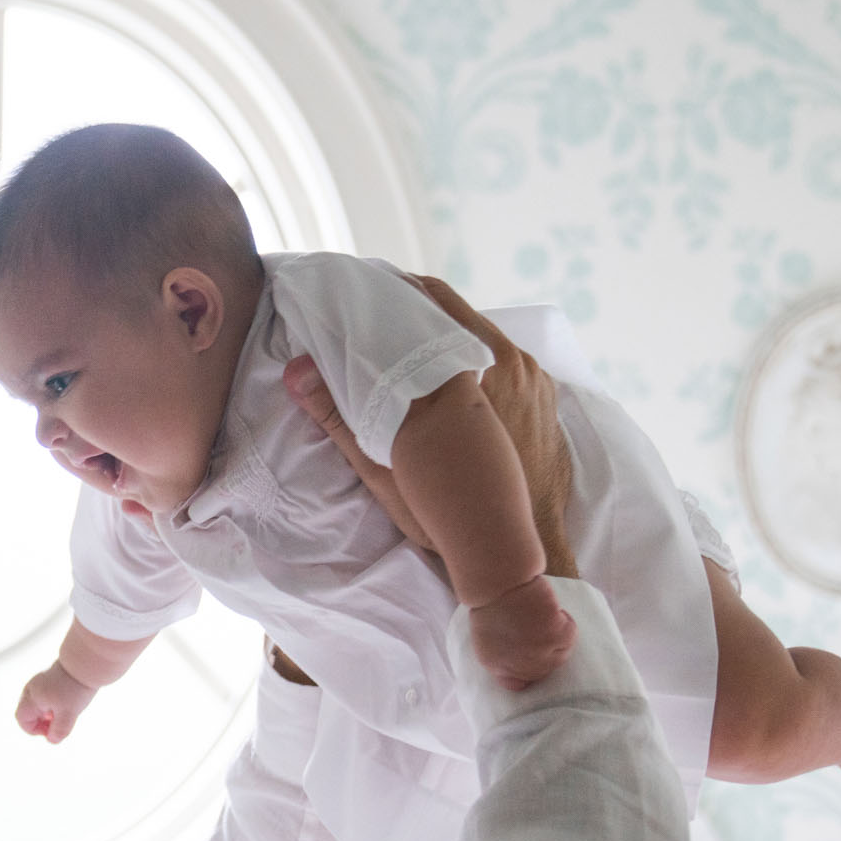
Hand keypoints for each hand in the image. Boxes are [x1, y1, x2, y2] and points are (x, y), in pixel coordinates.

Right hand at [16, 661, 97, 742]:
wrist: (86, 662)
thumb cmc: (75, 688)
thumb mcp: (69, 713)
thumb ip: (59, 730)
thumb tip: (51, 740)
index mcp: (32, 697)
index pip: (22, 719)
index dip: (34, 730)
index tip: (51, 730)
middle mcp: (31, 689)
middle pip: (28, 712)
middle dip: (41, 722)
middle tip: (58, 722)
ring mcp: (39, 682)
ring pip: (37, 704)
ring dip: (47, 713)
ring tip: (64, 711)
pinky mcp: (48, 678)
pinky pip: (44, 696)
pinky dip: (52, 704)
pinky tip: (67, 702)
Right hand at [282, 275, 577, 577]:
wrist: (523, 550)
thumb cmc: (455, 518)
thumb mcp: (387, 471)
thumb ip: (339, 418)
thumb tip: (296, 372)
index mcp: (477, 369)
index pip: (432, 300)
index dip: (396, 290)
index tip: (366, 291)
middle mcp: (512, 363)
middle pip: (456, 314)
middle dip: (416, 311)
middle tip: (377, 315)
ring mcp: (534, 378)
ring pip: (479, 338)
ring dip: (444, 336)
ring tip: (406, 345)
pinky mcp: (544, 395)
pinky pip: (501, 361)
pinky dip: (471, 360)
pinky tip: (446, 379)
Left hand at [468, 575, 575, 689]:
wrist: (497, 581)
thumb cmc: (491, 599)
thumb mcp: (485, 634)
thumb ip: (502, 653)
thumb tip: (524, 666)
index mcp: (494, 664)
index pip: (518, 684)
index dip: (529, 669)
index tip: (534, 656)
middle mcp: (517, 665)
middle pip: (546, 668)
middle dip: (547, 648)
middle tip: (540, 625)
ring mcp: (537, 654)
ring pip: (562, 653)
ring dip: (557, 633)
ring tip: (542, 613)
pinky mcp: (554, 637)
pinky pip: (570, 634)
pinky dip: (565, 619)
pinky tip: (549, 607)